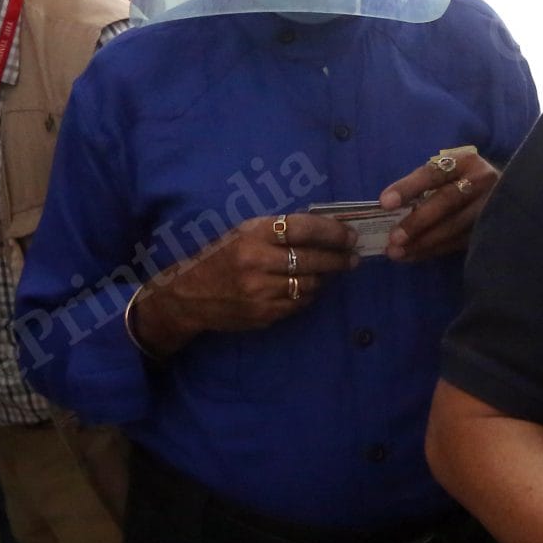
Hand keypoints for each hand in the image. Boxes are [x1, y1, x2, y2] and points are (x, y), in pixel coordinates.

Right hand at [130, 214, 358, 352]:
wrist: (190, 295)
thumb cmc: (221, 257)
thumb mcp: (244, 233)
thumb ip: (279, 231)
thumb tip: (325, 228)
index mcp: (253, 234)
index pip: (303, 228)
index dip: (332, 231)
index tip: (349, 235)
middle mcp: (257, 262)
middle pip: (312, 259)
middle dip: (338, 258)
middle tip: (352, 257)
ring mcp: (261, 291)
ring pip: (309, 284)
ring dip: (323, 278)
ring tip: (327, 271)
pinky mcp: (263, 314)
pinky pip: (298, 304)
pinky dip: (307, 295)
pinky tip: (306, 288)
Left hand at [378, 145, 499, 261]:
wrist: (507, 193)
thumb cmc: (464, 180)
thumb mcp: (449, 171)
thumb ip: (425, 184)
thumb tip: (389, 208)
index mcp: (465, 161)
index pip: (433, 173)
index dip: (409, 187)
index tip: (385, 202)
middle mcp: (482, 181)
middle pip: (447, 201)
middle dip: (418, 221)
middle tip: (394, 238)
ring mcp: (491, 206)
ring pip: (455, 226)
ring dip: (423, 241)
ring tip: (398, 252)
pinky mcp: (493, 229)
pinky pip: (459, 242)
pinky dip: (434, 250)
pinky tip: (414, 255)